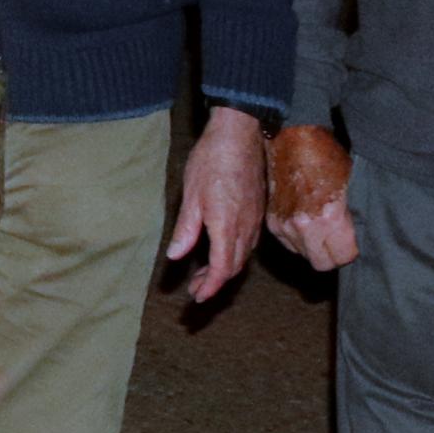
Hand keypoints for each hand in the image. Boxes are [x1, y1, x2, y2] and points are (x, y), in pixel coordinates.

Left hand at [164, 105, 265, 300]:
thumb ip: (186, 230)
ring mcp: (255, 220)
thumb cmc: (211, 161)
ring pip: (243, 256)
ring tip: (204, 273)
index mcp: (226, 226)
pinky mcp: (258, 211)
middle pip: (234, 267)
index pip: (223, 269)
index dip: (211, 286)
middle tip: (196, 288)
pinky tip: (221, 249)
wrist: (239, 135)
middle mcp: (245, 228)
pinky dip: (234, 254)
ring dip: (225, 269)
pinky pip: (248, 242)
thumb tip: (175, 256)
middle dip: (215, 282)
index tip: (197, 297)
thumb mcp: (191, 195)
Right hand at [264, 120, 358, 269]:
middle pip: (322, 264)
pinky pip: (289, 244)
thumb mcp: (350, 187)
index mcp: (329, 218)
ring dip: (313, 247)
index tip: (351, 240)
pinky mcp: (272, 222)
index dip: (351, 250)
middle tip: (337, 238)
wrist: (293, 139)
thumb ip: (351, 220)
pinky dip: (297, 238)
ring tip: (319, 225)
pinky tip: (304, 219)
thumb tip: (355, 241)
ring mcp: (284, 225)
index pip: (343, 257)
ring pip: (304, 256)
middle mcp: (304, 227)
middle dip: (332, 254)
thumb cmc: (326, 157)